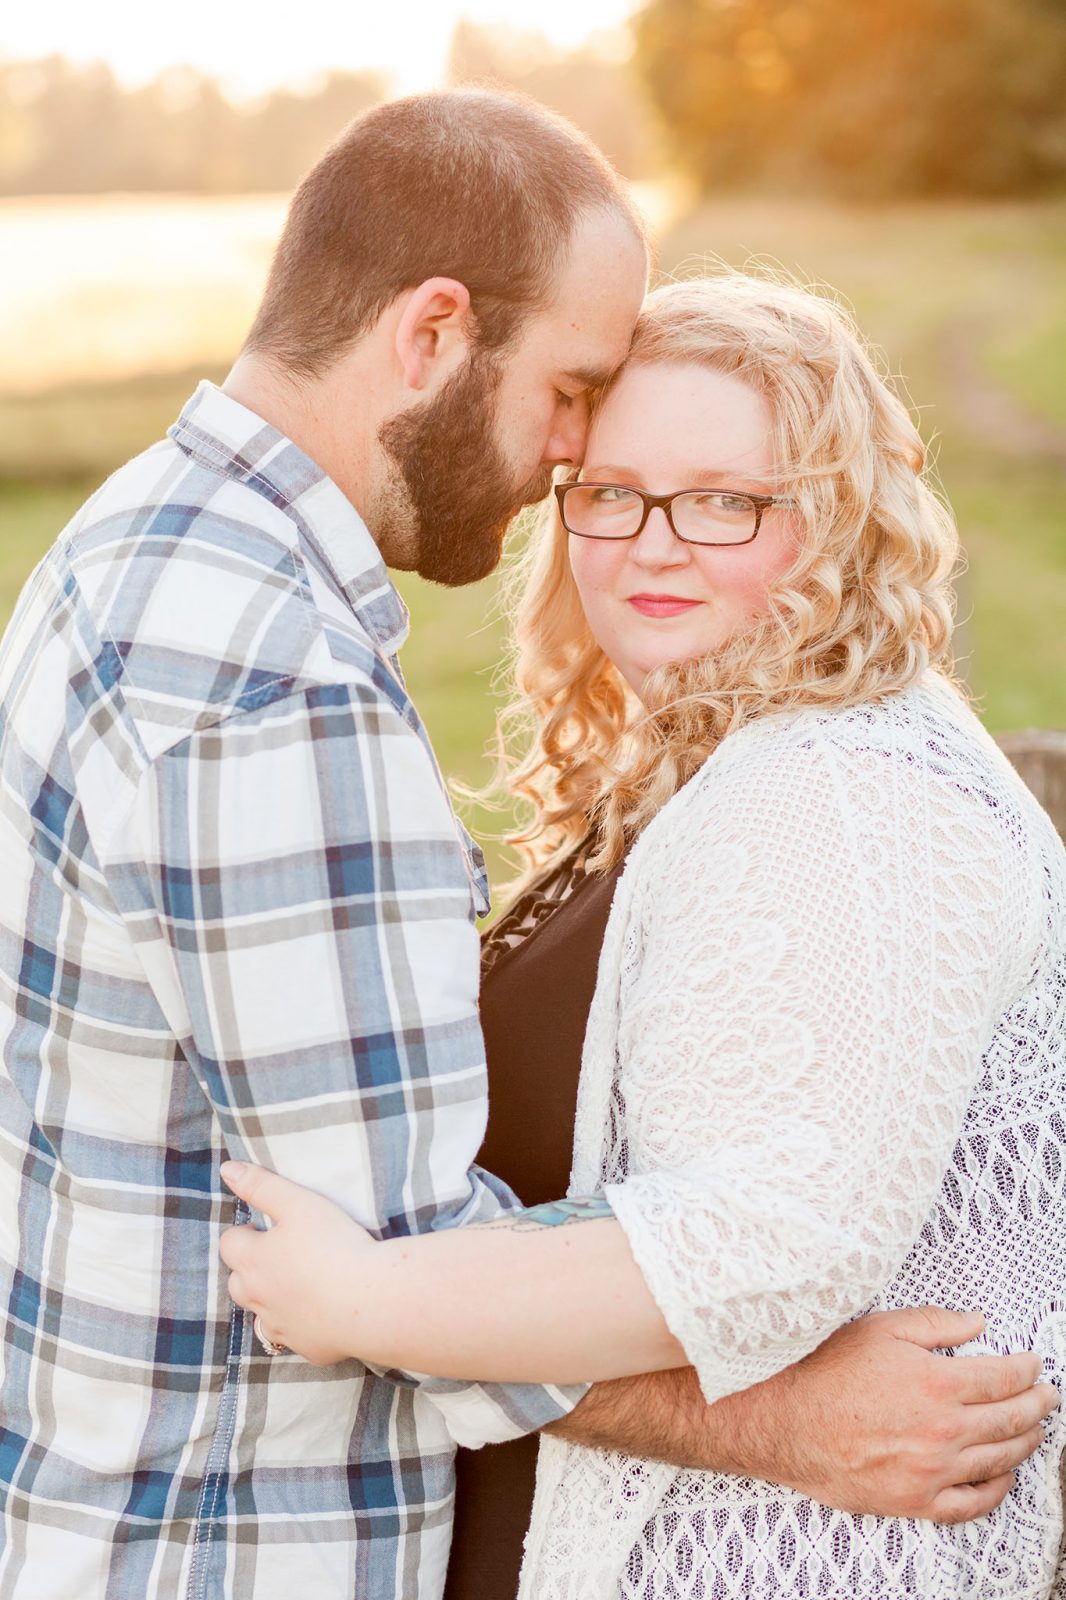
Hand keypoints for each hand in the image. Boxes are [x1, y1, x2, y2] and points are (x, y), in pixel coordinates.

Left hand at [219, 1161, 374, 1364]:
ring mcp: (282, 1327)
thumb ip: (261, 1185)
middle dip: (251, 1268)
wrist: (371, 1300)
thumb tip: (228, 1169)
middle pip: (238, 1283)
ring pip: (261, 1314)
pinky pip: (295, 1336)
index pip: (229, 1244)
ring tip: (299, 1283)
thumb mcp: (298, 1203)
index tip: (267, 1227)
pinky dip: (301, 1325)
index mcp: (253, 1261)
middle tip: (282, 1253)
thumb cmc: (334, 1245)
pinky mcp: (307, 1348)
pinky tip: (323, 1312)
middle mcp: (259, 1298)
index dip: (246, 1232)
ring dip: (271, 1300)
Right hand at [711, 1306, 1057, 1521]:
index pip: (1004, 1377)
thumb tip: (977, 1324)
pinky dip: (996, 1489)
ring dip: (1025, 1442)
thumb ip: (935, 1324)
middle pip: (1011, 1419)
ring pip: (999, 1459)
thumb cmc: (823, 1370)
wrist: (782, 1420)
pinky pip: (972, 1502)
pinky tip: (1002, 1475)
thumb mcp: (879, 1328)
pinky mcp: (915, 1501)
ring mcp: (932, 1471)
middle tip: (1047, 1396)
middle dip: (1037, 1404)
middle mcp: (943, 1430)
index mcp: (938, 1383)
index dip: (1026, 1369)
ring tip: (1033, 1429)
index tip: (1034, 1364)